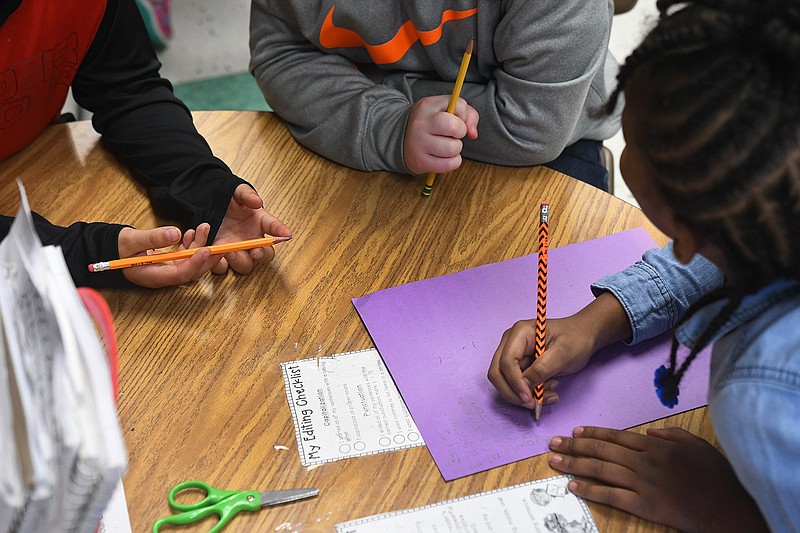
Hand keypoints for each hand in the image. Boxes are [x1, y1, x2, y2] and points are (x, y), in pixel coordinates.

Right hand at [119, 224, 221, 287]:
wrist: (111, 250)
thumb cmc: (117, 248)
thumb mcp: (131, 240)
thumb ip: (152, 238)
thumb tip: (175, 232)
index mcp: (153, 276)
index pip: (179, 275)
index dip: (195, 264)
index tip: (206, 250)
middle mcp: (163, 276)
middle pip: (191, 271)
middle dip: (206, 257)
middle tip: (219, 242)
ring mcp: (167, 270)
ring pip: (191, 262)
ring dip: (200, 246)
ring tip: (204, 227)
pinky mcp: (169, 262)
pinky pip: (185, 256)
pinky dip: (191, 245)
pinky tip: (191, 232)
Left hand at [212, 184, 291, 274]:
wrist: (205, 205)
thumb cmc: (227, 200)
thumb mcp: (237, 192)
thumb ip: (247, 195)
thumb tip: (257, 202)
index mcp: (259, 223)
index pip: (274, 227)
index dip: (281, 231)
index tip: (286, 234)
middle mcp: (251, 241)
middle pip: (265, 255)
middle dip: (262, 255)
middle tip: (254, 251)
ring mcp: (236, 251)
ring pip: (245, 266)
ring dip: (239, 262)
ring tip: (228, 252)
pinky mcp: (219, 257)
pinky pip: (222, 267)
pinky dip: (219, 264)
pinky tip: (214, 254)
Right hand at [403, 95, 478, 174]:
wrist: (402, 139)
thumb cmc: (431, 123)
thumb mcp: (446, 109)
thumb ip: (467, 114)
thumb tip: (473, 133)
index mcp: (427, 106)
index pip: (459, 106)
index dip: (464, 115)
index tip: (456, 120)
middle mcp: (421, 123)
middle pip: (455, 127)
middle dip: (461, 132)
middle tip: (453, 134)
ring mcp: (419, 144)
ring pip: (453, 148)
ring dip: (456, 149)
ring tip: (447, 145)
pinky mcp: (421, 162)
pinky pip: (448, 165)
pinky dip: (453, 162)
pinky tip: (446, 157)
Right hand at [488, 292, 631, 408]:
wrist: (583, 336)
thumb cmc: (576, 339)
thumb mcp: (563, 353)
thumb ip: (542, 369)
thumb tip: (525, 386)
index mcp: (520, 333)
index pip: (506, 361)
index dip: (515, 383)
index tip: (529, 399)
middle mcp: (511, 343)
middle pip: (497, 373)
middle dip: (513, 393)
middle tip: (534, 404)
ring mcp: (513, 354)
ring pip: (505, 382)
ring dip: (524, 394)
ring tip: (551, 393)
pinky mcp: (519, 365)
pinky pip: (516, 385)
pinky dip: (530, 393)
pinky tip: (549, 390)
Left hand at [548, 426, 767, 532]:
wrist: (729, 507)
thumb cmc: (718, 477)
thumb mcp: (697, 446)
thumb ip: (672, 435)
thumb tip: (650, 432)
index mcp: (657, 446)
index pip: (617, 436)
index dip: (593, 433)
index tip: (575, 431)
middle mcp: (645, 461)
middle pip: (602, 450)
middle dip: (574, 446)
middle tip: (552, 443)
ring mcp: (643, 483)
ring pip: (601, 470)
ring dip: (574, 464)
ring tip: (554, 461)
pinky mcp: (644, 505)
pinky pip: (612, 495)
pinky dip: (590, 490)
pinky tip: (573, 486)